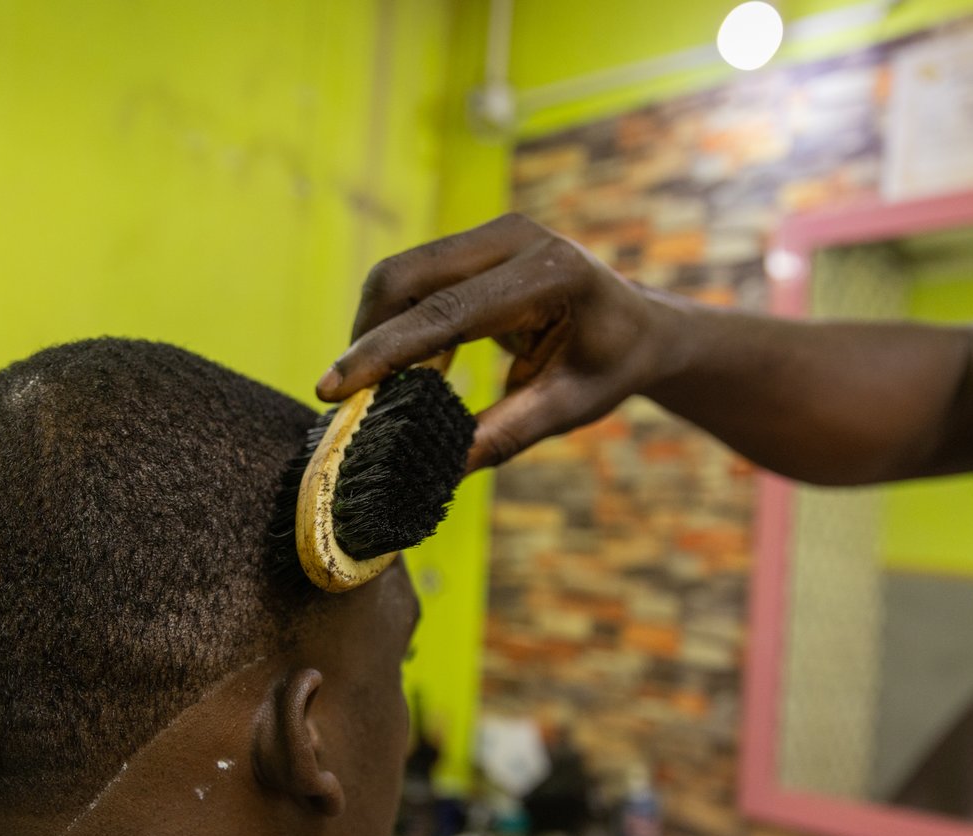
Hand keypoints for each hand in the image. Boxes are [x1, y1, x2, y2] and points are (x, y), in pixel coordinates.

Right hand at [318, 214, 672, 471]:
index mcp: (550, 275)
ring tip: (372, 381)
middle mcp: (518, 237)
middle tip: (345, 393)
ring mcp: (496, 230)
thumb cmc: (610, 367)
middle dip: (367, 335)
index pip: (447, 313)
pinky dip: (395, 316)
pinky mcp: (479, 238)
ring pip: (403, 271)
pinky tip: (397, 361)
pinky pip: (417, 274)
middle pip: (409, 276)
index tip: (332, 387)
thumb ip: (504, 434)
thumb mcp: (567, 408)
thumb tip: (439, 469)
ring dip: (375, 325)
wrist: (641, 324)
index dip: (383, 352)